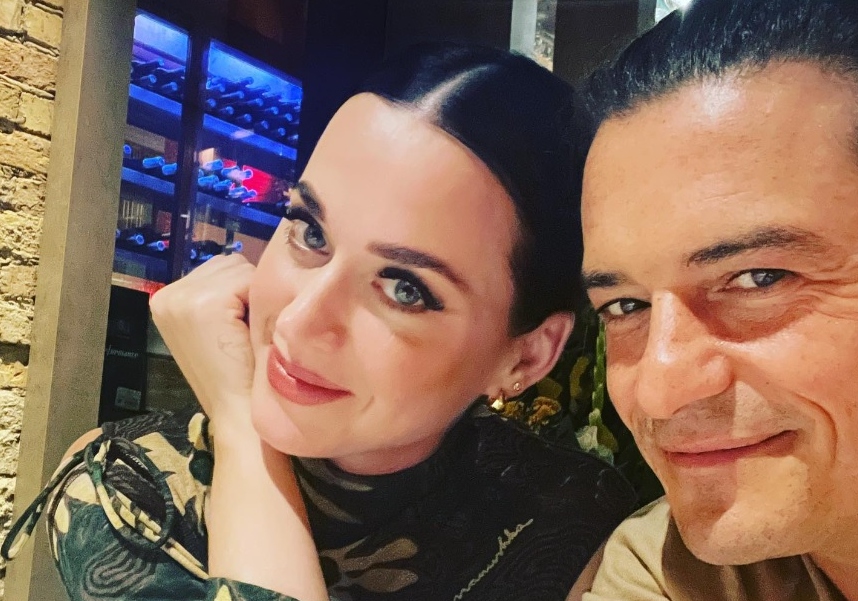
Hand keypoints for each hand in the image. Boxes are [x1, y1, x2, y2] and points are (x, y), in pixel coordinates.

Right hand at [150, 254, 255, 436]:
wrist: (237, 412)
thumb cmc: (237, 373)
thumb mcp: (219, 325)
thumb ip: (223, 293)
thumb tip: (257, 260)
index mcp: (166, 298)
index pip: (220, 268)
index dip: (242, 292)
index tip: (238, 327)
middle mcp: (167, 294)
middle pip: (230, 263)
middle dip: (247, 290)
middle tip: (244, 331)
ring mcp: (181, 299)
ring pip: (240, 269)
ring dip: (254, 295)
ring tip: (245, 331)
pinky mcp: (202, 305)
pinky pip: (248, 281)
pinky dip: (258, 303)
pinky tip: (248, 332)